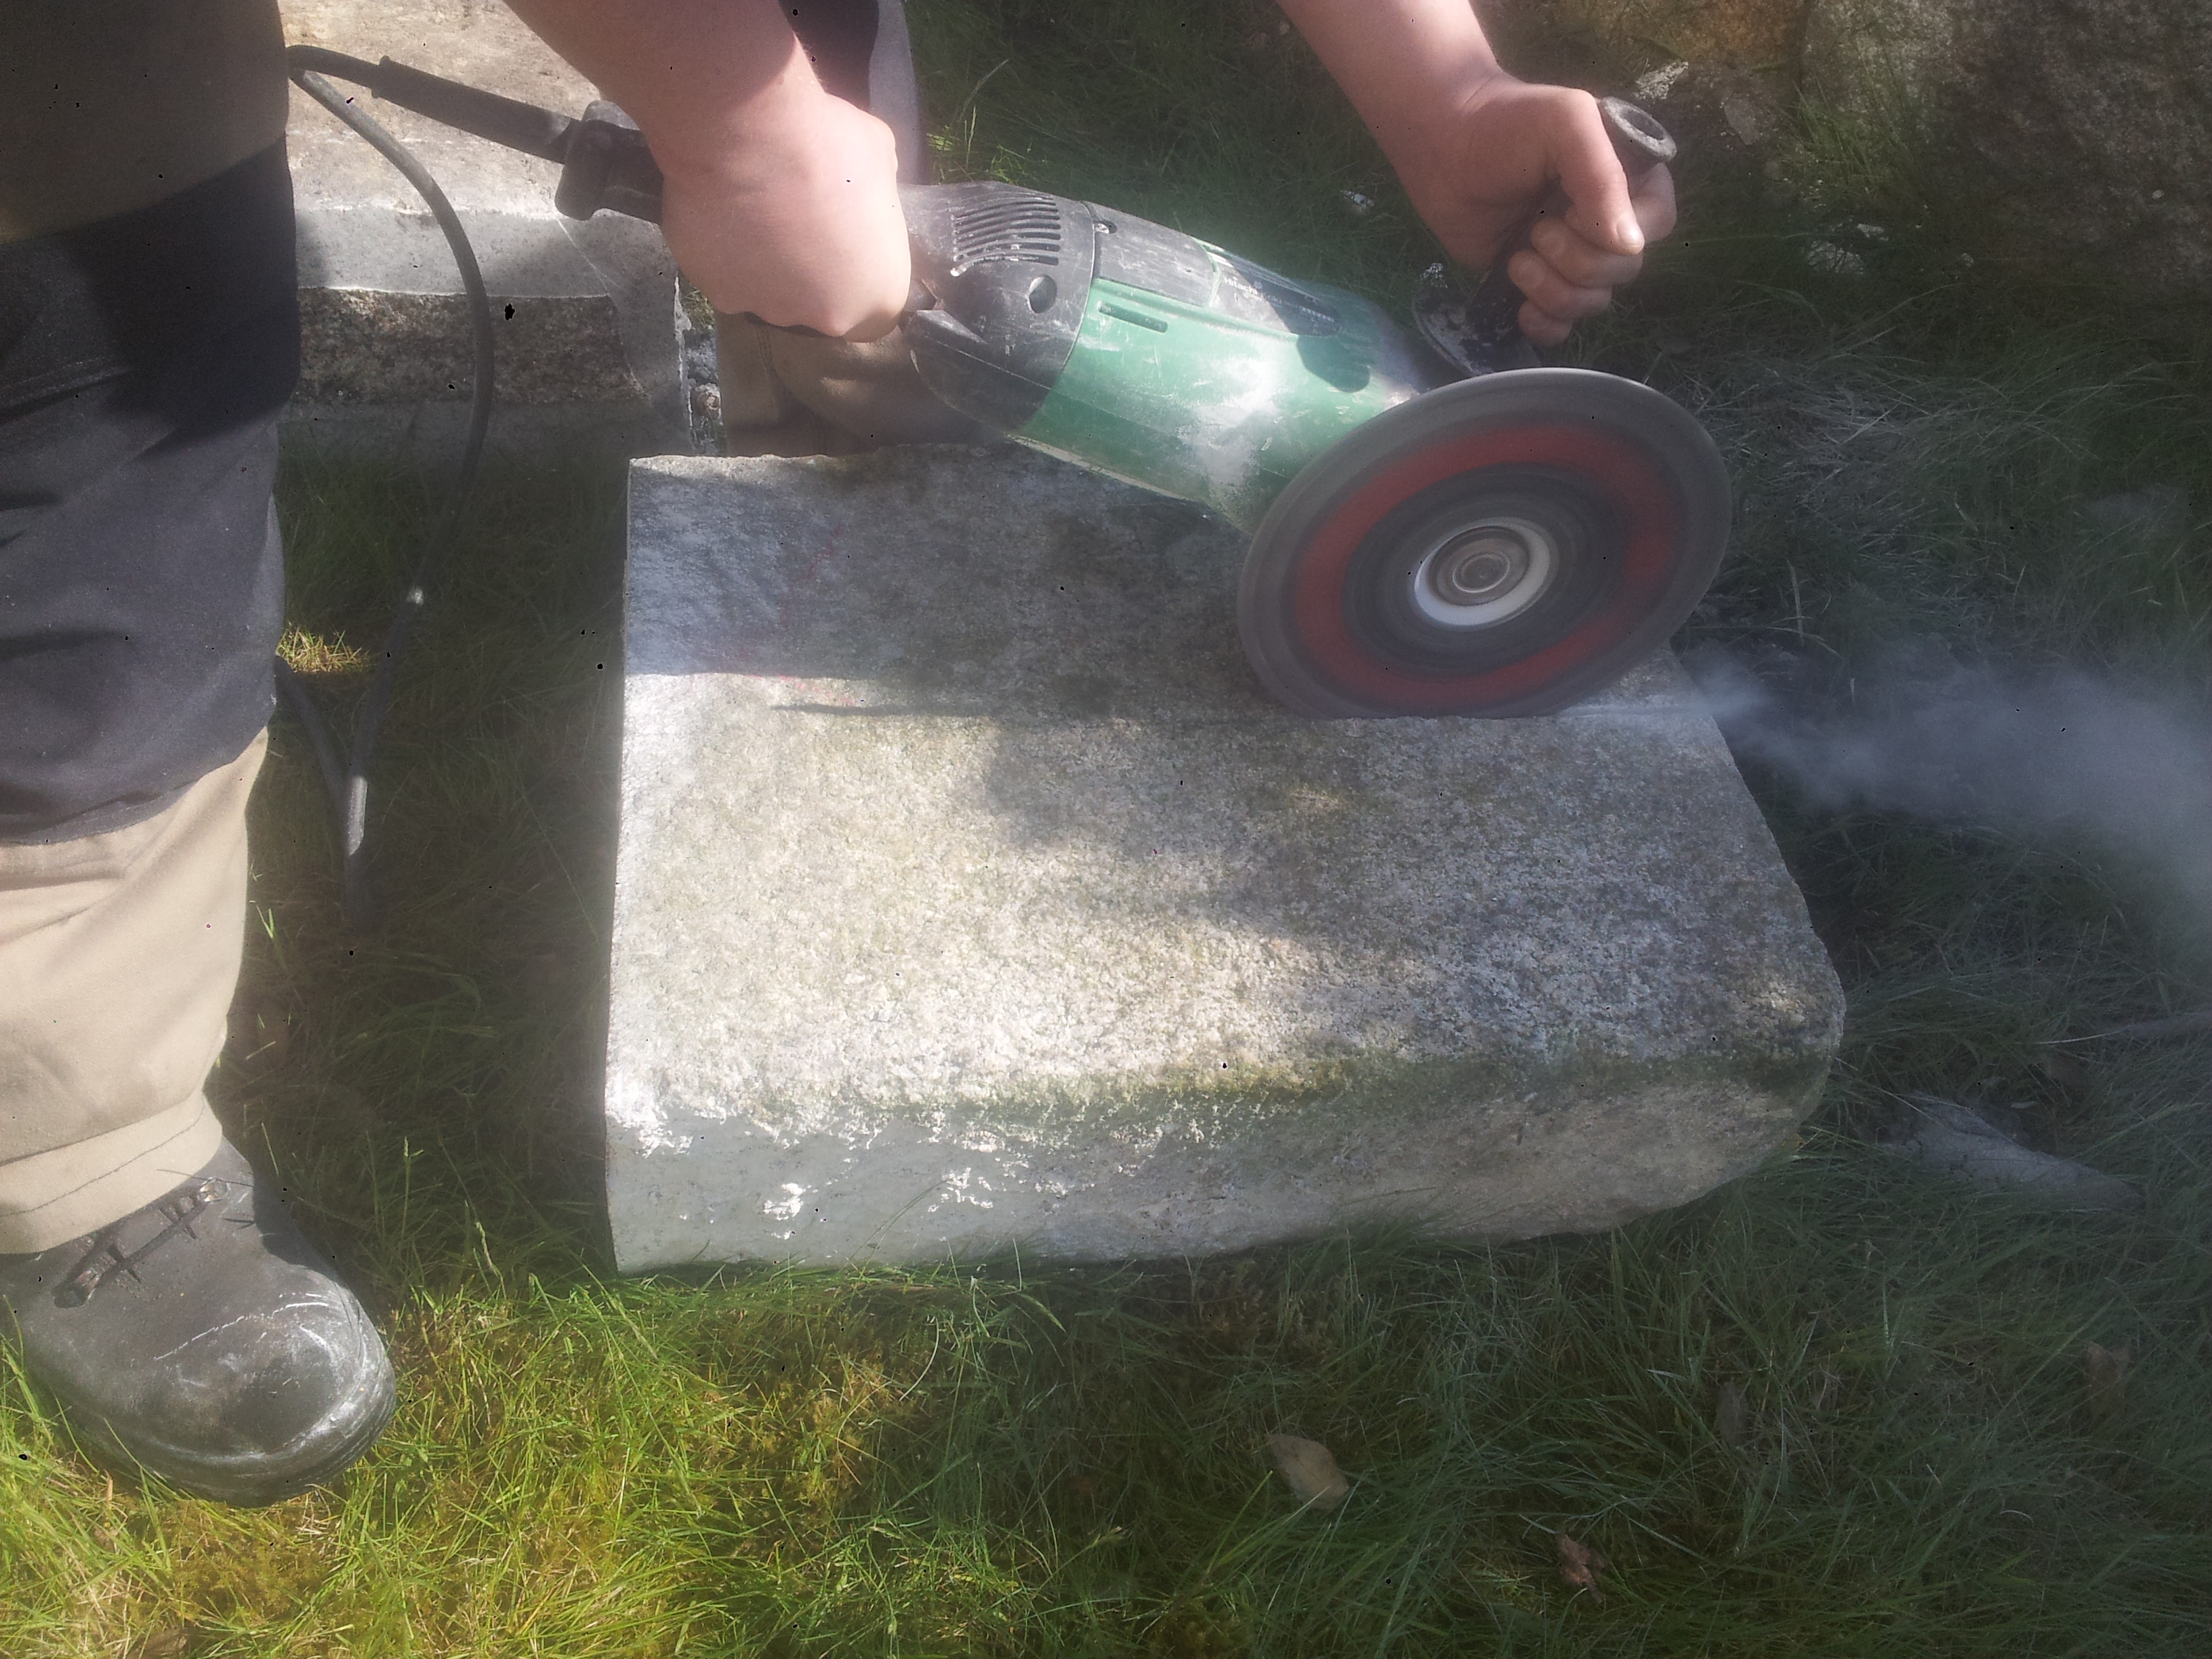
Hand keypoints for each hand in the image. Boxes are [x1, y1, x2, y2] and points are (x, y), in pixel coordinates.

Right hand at [657, 91, 909, 340]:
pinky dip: (729, 256)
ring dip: (770, 266)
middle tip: (798, 225)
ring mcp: (773, 310)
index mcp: (877, 295)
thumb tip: (865, 191)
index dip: (858, 268)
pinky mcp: (723, 296)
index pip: (875, 302)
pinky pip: (731, 280)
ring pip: (774, 295)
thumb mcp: (878, 155)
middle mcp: (828, 318)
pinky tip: (726, 219)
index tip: (842, 237)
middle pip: (823, 304)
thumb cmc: (825, 145)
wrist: (744, 136)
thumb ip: (877, 191)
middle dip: (813, 271)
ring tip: (757, 218)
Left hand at [1392, 74, 1676, 346]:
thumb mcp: (1565, 124)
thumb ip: (1603, 178)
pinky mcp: (1537, 283)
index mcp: (1629, 178)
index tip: (1570, 213)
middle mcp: (1609, 220)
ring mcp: (1573, 255)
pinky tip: (1522, 309)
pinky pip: (1563, 325)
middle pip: (1624, 270)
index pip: (1656, 224)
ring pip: (1593, 301)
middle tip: (1536, 231)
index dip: (1617, 231)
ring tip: (1517, 259)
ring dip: (1554, 290)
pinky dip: (1546, 325)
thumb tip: (1631, 246)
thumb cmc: (1507, 122)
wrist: (1442, 146)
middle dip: (1577, 261)